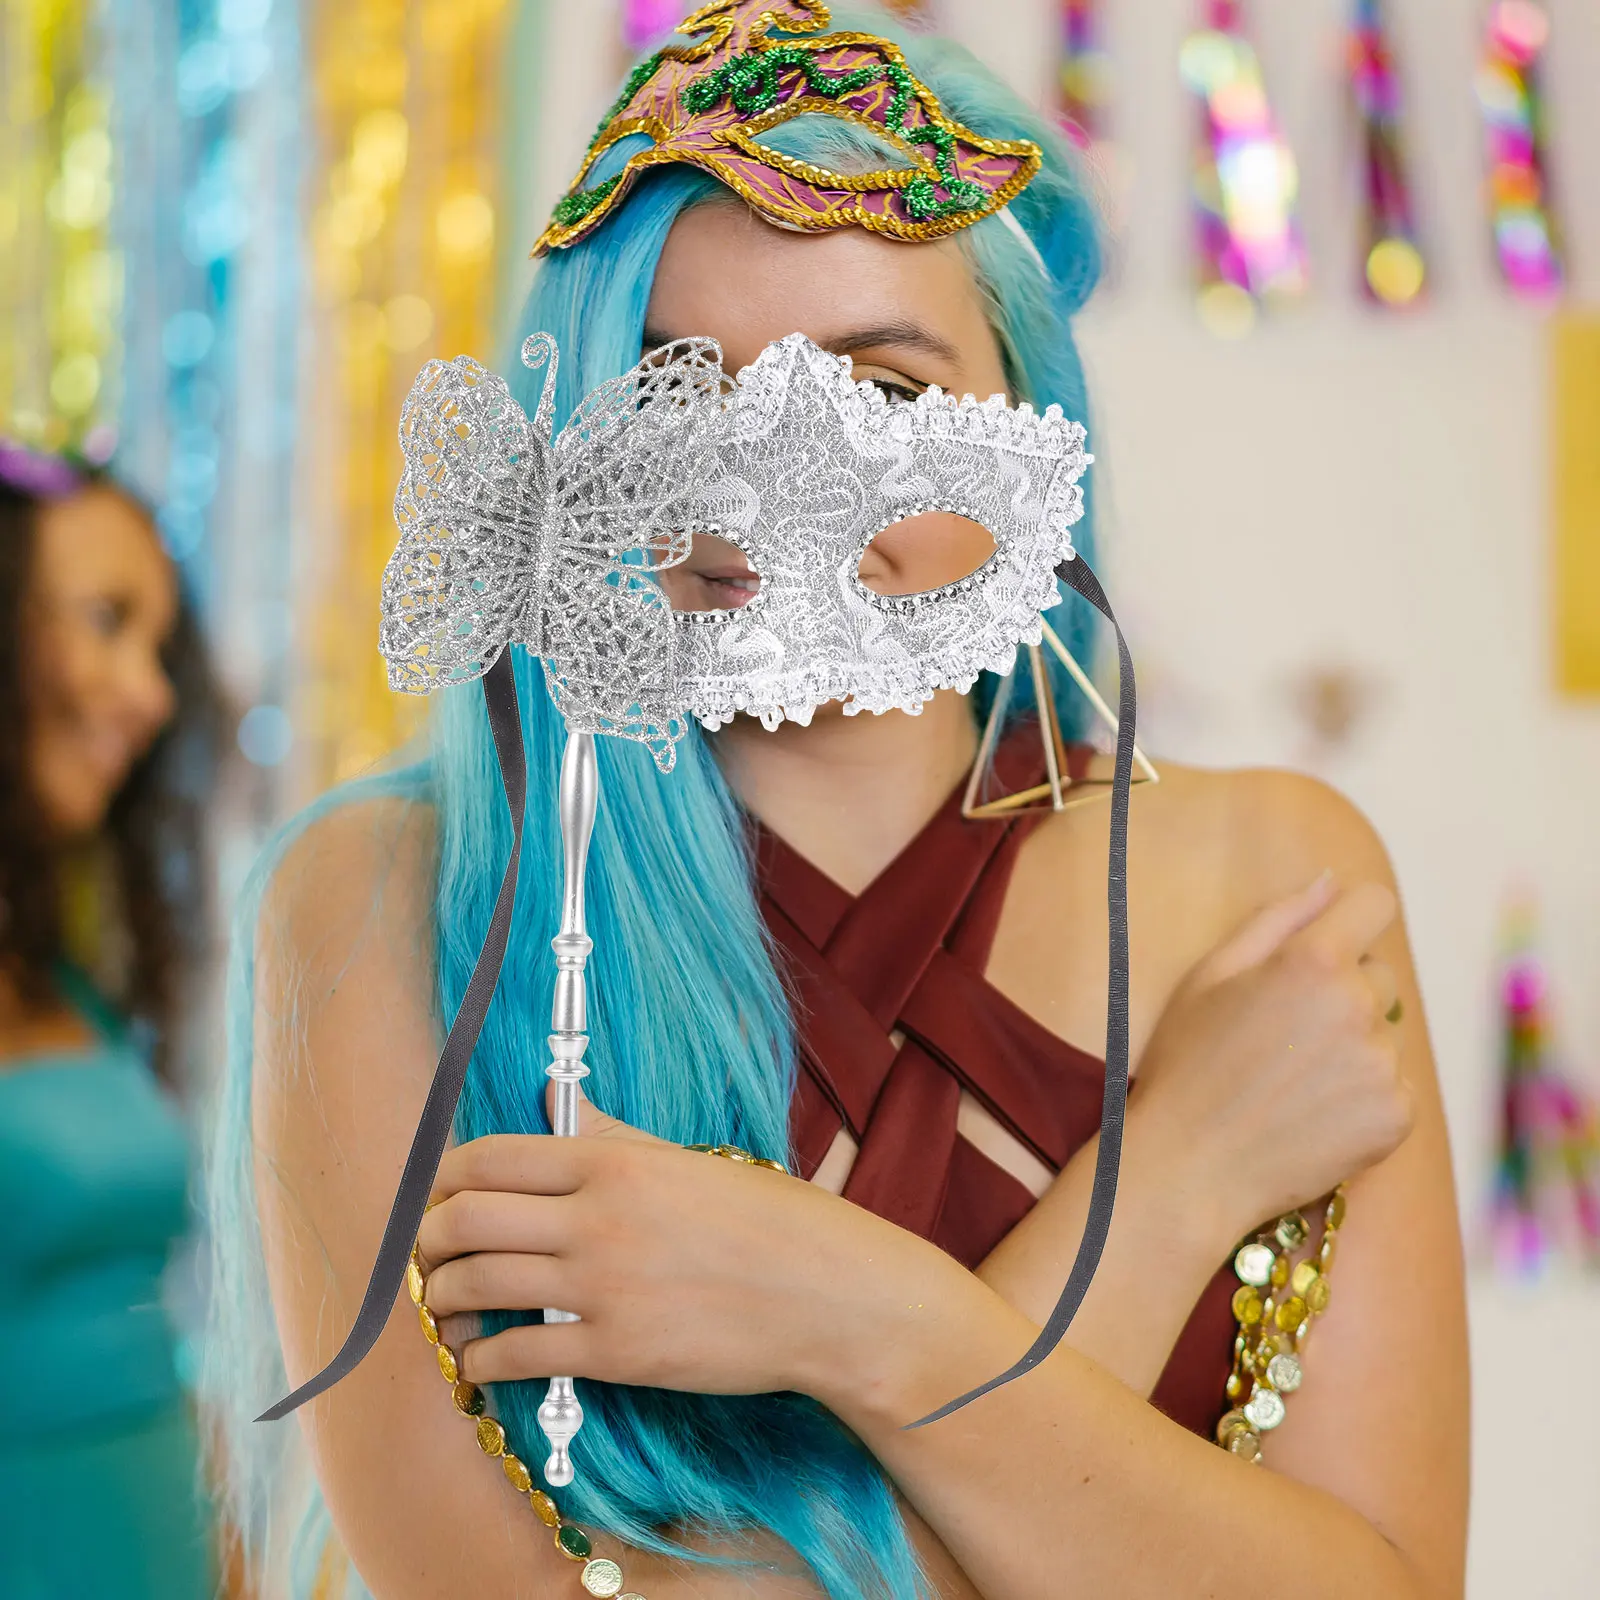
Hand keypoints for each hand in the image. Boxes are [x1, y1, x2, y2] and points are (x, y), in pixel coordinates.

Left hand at [415, 1085, 969, 1409]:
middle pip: (463, 1218)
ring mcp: (602, 1286)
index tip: (437, 1199)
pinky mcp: (615, 1352)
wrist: (827, 1295)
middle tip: (428, 1256)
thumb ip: (608, 1132)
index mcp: (610, 1161)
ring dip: (443, 1300)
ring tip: (446, 1308)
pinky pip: (515, 1352)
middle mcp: (595, 1217)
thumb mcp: (684, 1160)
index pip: (486, 1158)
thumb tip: (554, 1095)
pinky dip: (481, 1358)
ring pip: (475, 1285)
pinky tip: (481, 1358)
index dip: (442, 1180)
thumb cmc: (765, 1221)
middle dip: (428, 1241)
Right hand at [1128, 871, 1414, 1246]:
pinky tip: (1312, 1115)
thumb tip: (1330, 882)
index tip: (1329, 944)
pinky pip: (1395, 1087)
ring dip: (1352, 1049)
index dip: (1352, 919)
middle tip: (1284, 1034)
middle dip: (1344, 992)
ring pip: (1383, 1035)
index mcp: (1312, 960)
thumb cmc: (1187, 1065)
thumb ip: (1277, 918)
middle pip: (1379, 976)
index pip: (1376, 904)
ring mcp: (1382, 1064)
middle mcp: (1358, 1006)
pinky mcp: (1397, 1116)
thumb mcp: (1209, 975)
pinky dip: (1363, 1098)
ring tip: (1292, 1083)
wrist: (1191, 1168)